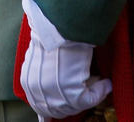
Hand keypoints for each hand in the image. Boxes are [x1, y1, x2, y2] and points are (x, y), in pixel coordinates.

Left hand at [18, 0, 110, 119]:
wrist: (61, 22)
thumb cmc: (53, 34)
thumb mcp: (40, 60)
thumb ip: (42, 78)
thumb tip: (50, 101)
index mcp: (28, 84)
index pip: (42, 109)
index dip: (60, 104)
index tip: (74, 97)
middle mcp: (38, 92)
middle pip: (59, 110)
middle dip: (75, 102)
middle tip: (89, 89)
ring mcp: (54, 92)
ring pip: (76, 106)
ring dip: (91, 95)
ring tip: (99, 82)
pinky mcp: (71, 90)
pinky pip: (90, 100)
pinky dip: (100, 92)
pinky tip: (105, 82)